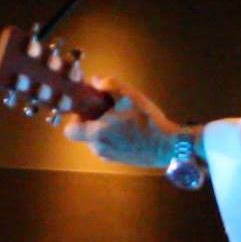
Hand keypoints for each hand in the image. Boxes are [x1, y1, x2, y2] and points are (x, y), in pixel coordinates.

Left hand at [64, 76, 186, 167]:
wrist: (170, 146)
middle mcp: (99, 148)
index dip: (77, 117)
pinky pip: (110, 146)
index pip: (70, 129)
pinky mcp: (120, 160)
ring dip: (107, 128)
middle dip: (96, 120)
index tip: (92, 108)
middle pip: (86, 132)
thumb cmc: (149, 121)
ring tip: (128, 120)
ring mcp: (110, 156)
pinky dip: (117, 138)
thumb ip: (109, 84)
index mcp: (97, 134)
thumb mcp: (131, 96)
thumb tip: (95, 81)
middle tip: (114, 110)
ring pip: (98, 139)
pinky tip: (134, 131)